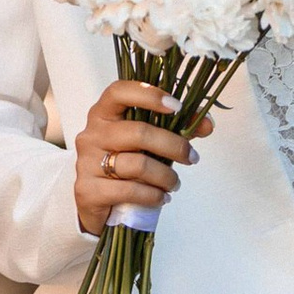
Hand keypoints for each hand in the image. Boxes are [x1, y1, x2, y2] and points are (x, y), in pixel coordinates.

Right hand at [73, 79, 197, 235]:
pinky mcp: (88, 191)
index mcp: (104, 114)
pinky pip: (129, 190)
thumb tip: (207, 124)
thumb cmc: (123, 165)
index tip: (177, 106)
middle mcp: (92, 134)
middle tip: (192, 158)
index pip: (119, 92)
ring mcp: (87, 162)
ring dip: (165, 176)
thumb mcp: (148, 144)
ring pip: (138, 165)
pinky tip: (161, 197)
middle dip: (173, 146)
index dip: (149, 95)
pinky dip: (153, 195)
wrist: (95, 201)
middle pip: (139, 132)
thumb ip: (176, 129)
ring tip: (173, 183)